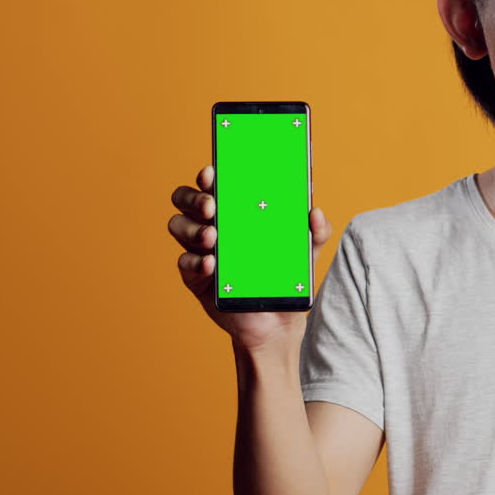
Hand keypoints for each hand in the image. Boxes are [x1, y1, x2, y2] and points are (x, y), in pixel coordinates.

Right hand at [168, 164, 333, 350]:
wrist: (277, 322)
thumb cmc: (286, 276)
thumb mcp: (306, 252)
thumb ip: (316, 231)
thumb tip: (316, 212)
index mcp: (236, 210)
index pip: (213, 183)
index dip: (208, 175)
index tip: (213, 172)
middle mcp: (213, 224)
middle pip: (186, 199)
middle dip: (194, 197)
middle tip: (212, 206)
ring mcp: (200, 249)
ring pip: (179, 226)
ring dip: (192, 228)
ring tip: (212, 237)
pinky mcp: (195, 276)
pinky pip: (184, 263)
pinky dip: (194, 260)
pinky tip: (210, 264)